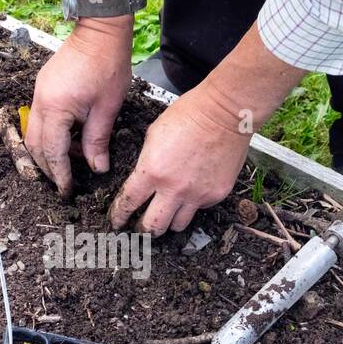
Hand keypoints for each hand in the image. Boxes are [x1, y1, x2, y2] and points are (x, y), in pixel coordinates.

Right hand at [23, 16, 131, 197]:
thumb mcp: (107, 108)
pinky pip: (40, 119)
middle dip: (48, 168)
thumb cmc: (108, 64)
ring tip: (71, 163)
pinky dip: (51, 135)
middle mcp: (40, 102)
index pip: (52, 151)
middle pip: (34, 145)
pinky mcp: (43, 87)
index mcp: (56, 108)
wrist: (100, 31)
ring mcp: (38, 93)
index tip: (67, 190)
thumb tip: (97, 169)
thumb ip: (98, 140)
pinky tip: (71, 140)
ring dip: (48, 152)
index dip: (60, 174)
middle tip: (65, 182)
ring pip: (34, 133)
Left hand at [108, 22, 307, 234]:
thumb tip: (144, 176)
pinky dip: (193, 205)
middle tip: (141, 228)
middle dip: (143, 230)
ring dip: (169, 222)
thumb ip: (147, 161)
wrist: (225, 113)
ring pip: (177, 225)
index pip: (128, 204)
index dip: (119, 216)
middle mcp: (174, 189)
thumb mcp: (154, 134)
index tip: (117, 222)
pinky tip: (192, 192)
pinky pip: (200, 209)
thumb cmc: (190, 114)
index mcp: (152, 171)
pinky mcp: (216, 194)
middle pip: (152, 226)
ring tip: (167, 215)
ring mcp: (197, 194)